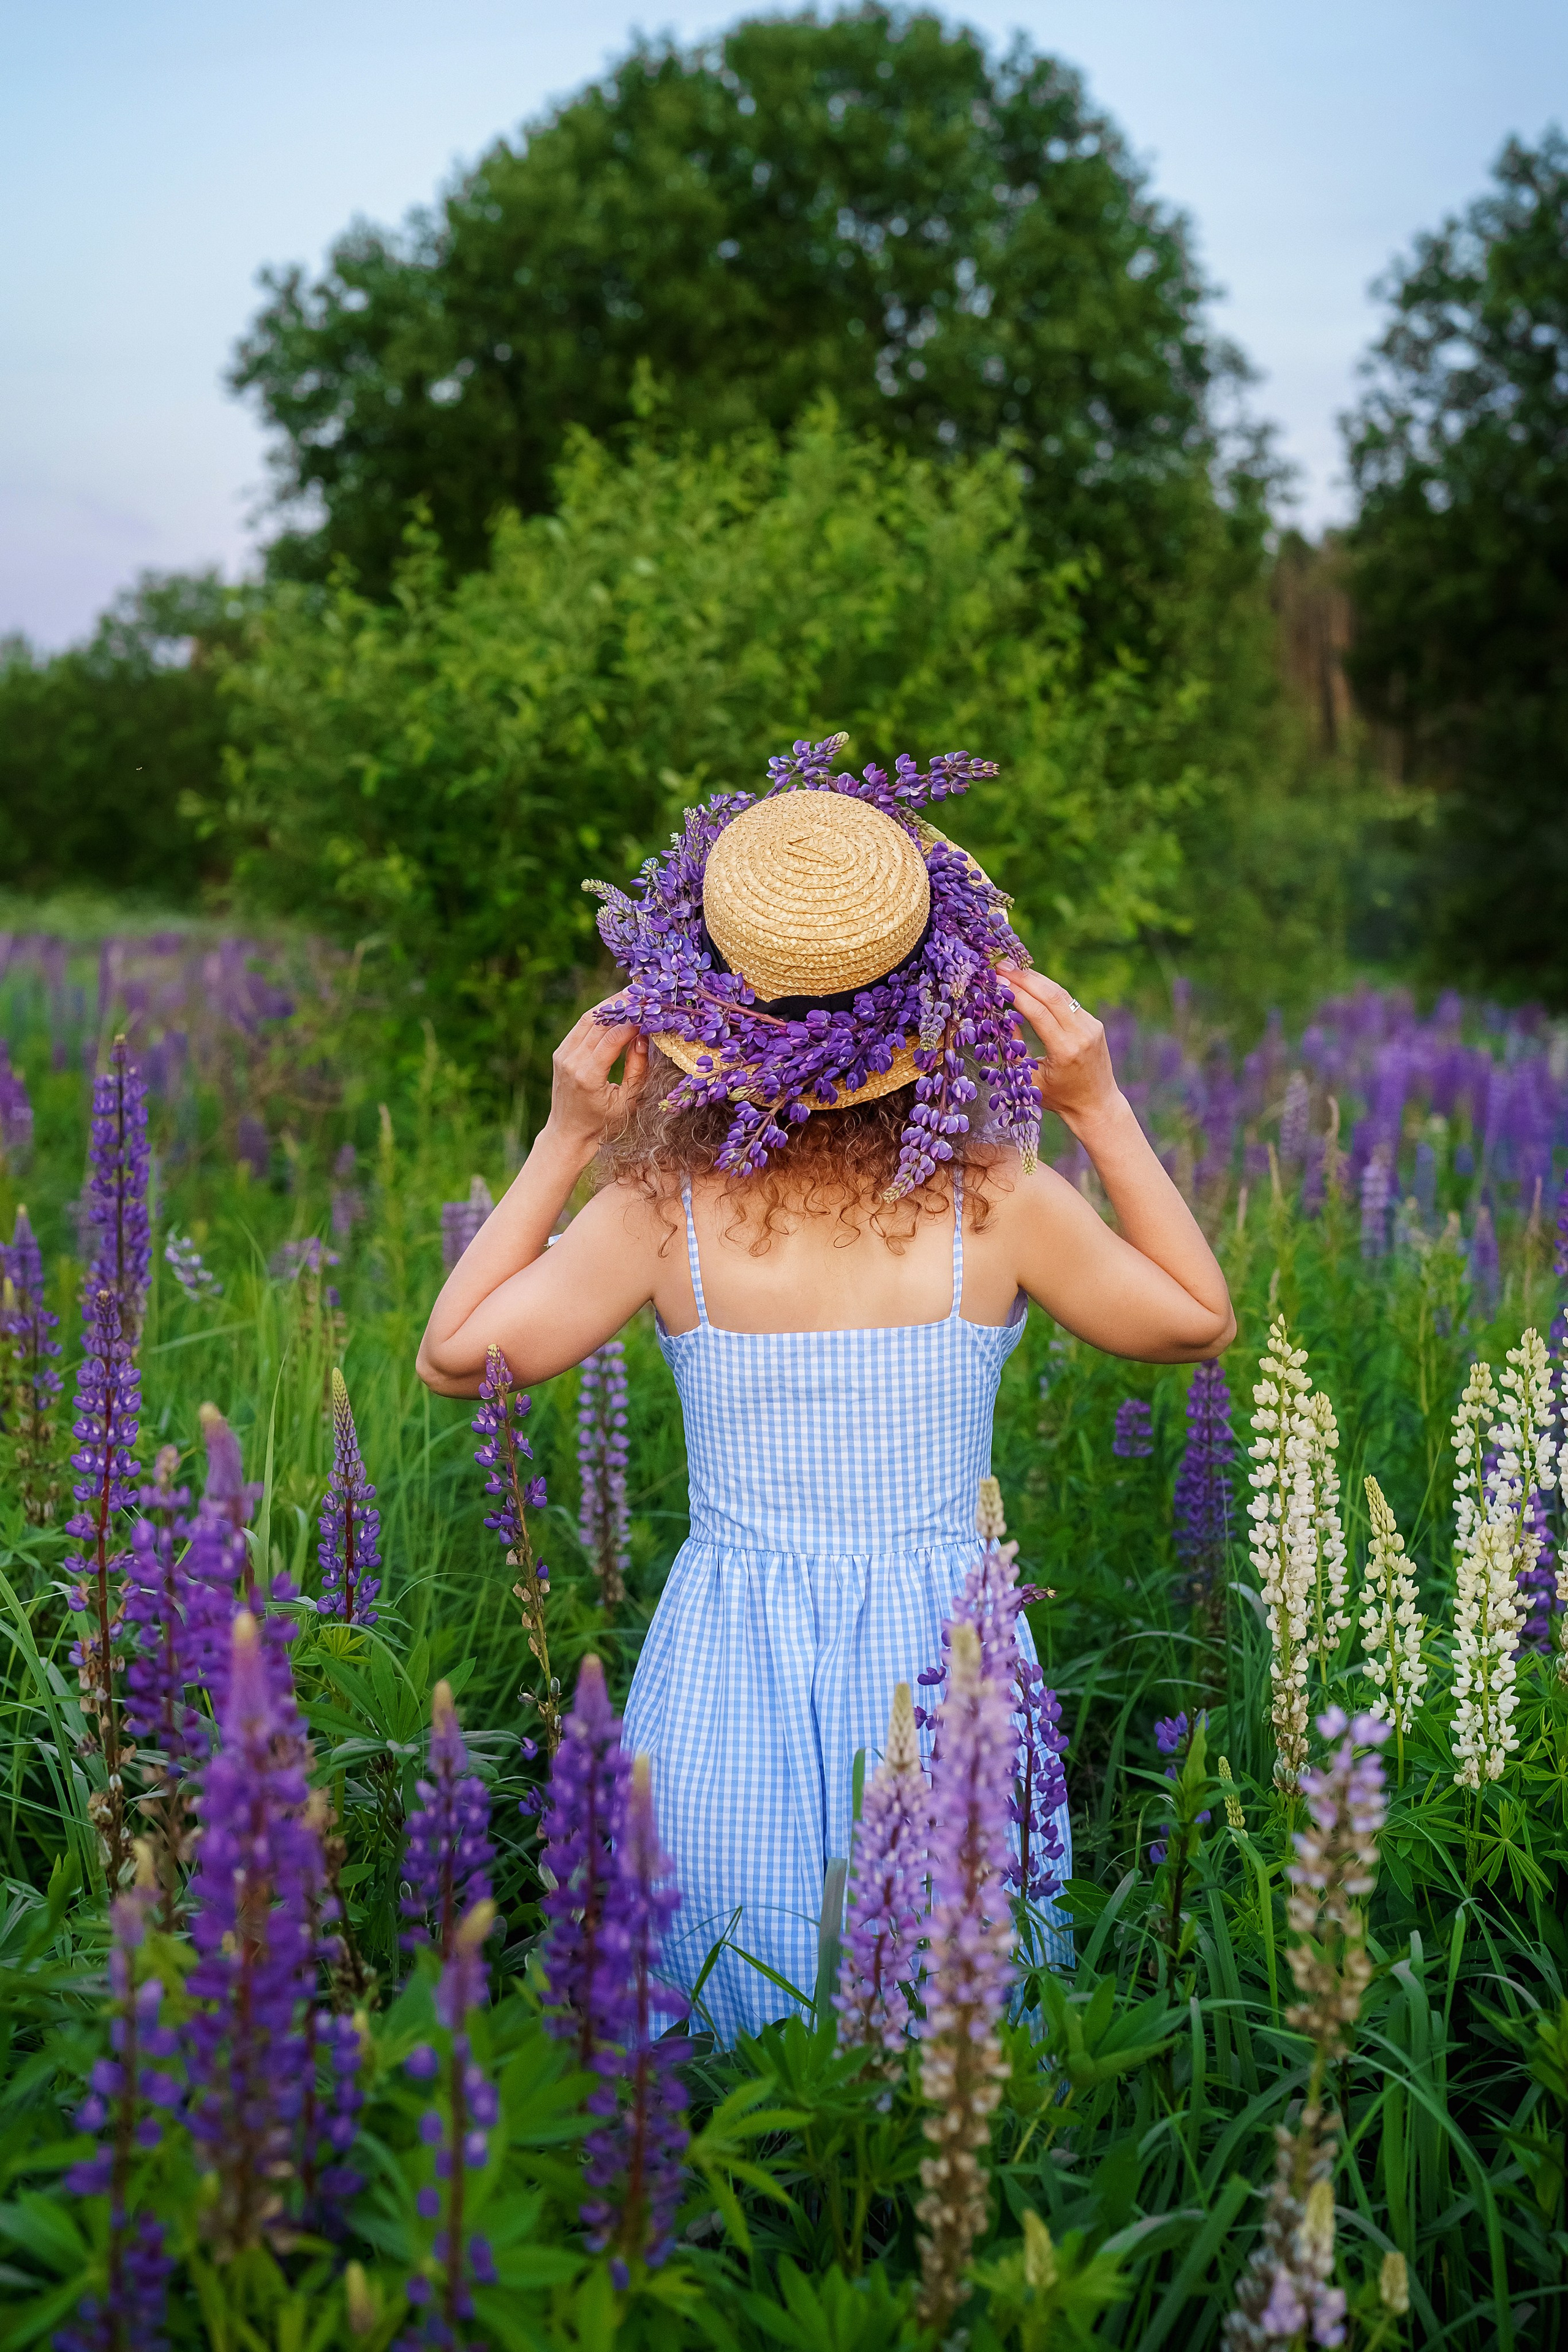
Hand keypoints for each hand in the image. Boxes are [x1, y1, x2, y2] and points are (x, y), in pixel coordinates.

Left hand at [544, 999, 649, 1153]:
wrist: (569, 1132)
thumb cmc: (603, 1122)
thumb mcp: (627, 1100)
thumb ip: (638, 1068)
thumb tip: (643, 1036)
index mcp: (589, 1076)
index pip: (614, 1037)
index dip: (634, 1021)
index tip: (652, 1010)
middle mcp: (572, 1061)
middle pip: (599, 1021)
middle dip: (623, 1006)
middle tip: (645, 994)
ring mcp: (563, 1055)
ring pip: (589, 1019)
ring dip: (611, 1005)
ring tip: (632, 996)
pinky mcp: (560, 1052)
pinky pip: (581, 1026)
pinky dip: (600, 1015)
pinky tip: (616, 1009)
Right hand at [996, 964, 1121, 1132]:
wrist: (1096, 1104)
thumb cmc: (1059, 1097)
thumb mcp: (1030, 1079)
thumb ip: (1016, 1049)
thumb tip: (1002, 1016)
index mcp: (1065, 1051)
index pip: (1038, 1012)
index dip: (1016, 993)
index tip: (997, 981)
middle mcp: (1081, 1035)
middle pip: (1051, 995)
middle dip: (1024, 978)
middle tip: (1001, 966)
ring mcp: (1091, 1026)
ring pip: (1060, 993)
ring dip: (1036, 979)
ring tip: (1013, 969)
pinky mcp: (1094, 1023)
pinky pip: (1068, 1001)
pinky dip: (1048, 990)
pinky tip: (1031, 983)